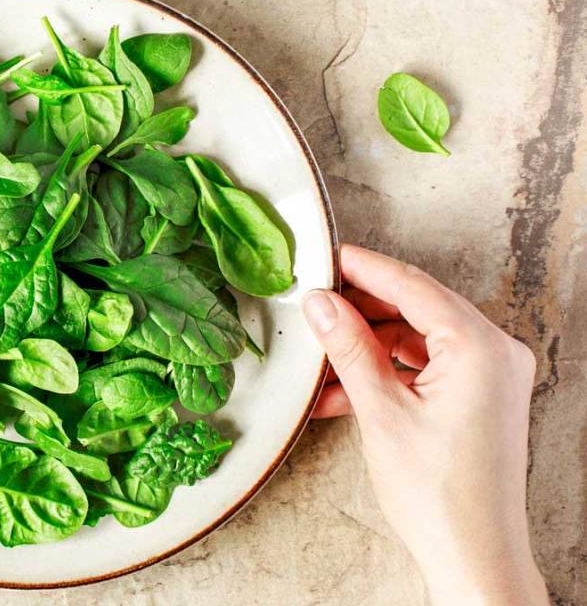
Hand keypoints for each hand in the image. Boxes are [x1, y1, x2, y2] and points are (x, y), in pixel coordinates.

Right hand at [303, 245, 546, 603]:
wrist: (472, 554)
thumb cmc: (438, 493)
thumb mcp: (380, 412)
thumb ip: (349, 349)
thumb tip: (321, 304)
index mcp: (479, 347)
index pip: (413, 287)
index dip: (364, 269)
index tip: (327, 257)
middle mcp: (495, 352)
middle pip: (417, 308)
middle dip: (361, 310)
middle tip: (315, 305)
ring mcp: (491, 375)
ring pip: (418, 338)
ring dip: (368, 348)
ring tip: (321, 362)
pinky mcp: (480, 397)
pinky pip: (427, 366)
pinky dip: (386, 373)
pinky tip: (341, 392)